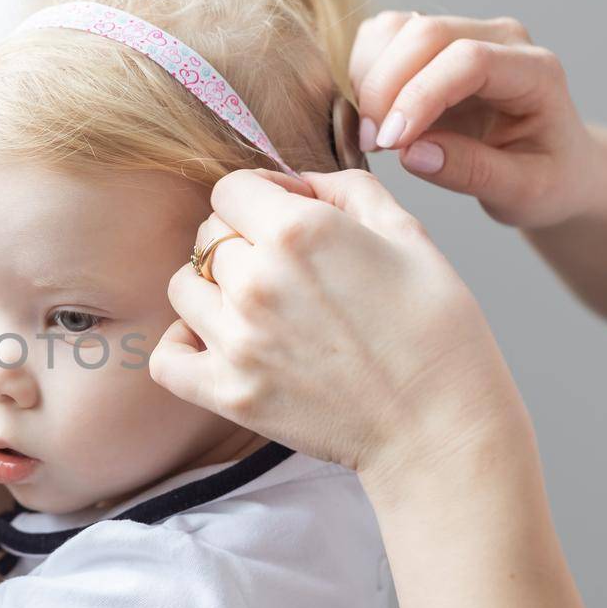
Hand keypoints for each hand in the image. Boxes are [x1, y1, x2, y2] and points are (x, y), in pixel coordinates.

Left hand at [149, 170, 529, 478]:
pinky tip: (215, 341)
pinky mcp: (227, 392)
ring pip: (182, 288)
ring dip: (210, 289)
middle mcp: (258, 280)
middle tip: (280, 268)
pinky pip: (166, 357)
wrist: (440, 427)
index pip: (229, 189)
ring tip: (252, 305)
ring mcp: (236, 340)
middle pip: (206, 237)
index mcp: (301, 231)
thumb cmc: (436, 332)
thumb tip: (298, 180)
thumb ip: (346, 189)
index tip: (280, 216)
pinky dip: (182, 345)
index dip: (256, 197)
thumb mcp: (408, 234)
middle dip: (238, 241)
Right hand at [350, 11, 606, 227]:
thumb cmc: (547, 179)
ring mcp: (463, 33)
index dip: (419, 96)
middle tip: (373, 145)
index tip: (390, 144)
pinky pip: (381, 39)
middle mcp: (499, 39)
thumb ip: (471, 173)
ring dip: (369, 79)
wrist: (554, 163)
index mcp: (535, 71)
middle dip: (384, 88)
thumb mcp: (522, 192)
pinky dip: (363, 73)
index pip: (468, 60)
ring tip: (376, 132)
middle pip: (424, 33)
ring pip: (394, 29)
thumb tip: (412, 154)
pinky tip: (376, 116)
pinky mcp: (432, 42)